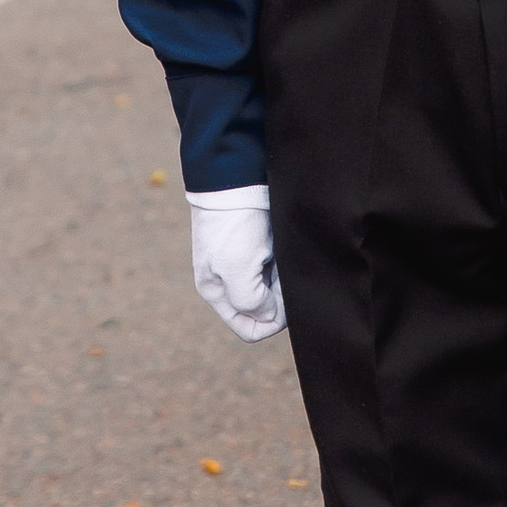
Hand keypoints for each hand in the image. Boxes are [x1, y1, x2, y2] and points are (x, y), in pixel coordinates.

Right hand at [187, 185, 286, 342]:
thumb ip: (251, 302)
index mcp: (217, 292)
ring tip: (282, 255)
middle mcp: (232, 282)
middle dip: (281, 297)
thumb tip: (271, 314)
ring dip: (286, 279)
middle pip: (267, 310)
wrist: (238, 177)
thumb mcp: (235, 269)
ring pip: (278, 290)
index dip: (271, 321)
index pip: (249, 329)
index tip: (281, 300)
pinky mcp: (263, 247)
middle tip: (282, 271)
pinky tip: (286, 247)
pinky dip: (289, 264)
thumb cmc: (233, 223)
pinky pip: (282, 269)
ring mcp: (248, 264)